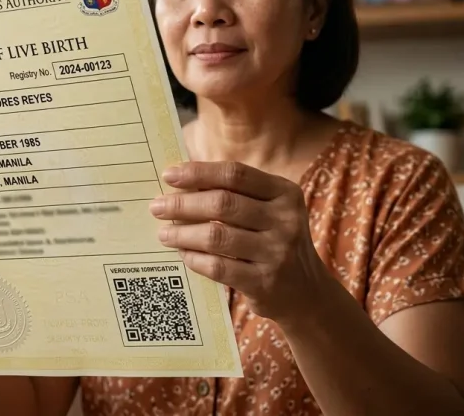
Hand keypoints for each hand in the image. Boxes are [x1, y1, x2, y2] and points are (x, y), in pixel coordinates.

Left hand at [150, 161, 329, 322]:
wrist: (306, 292)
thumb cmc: (274, 241)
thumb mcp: (269, 210)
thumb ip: (235, 194)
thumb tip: (181, 183)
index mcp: (285, 193)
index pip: (236, 174)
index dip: (199, 172)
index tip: (169, 175)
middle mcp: (285, 220)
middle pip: (223, 203)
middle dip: (183, 204)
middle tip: (157, 207)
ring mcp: (277, 253)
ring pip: (217, 236)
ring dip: (183, 233)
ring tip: (164, 233)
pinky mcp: (264, 282)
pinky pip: (218, 267)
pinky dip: (195, 259)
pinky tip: (183, 254)